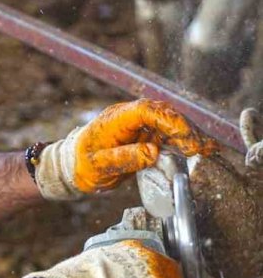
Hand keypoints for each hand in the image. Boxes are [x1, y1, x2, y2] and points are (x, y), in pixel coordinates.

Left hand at [34, 100, 216, 199]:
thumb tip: (152, 152)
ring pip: (169, 122)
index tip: (185, 138)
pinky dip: (183, 141)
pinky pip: (166, 134)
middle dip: (185, 129)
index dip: (169, 122)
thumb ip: (125, 158)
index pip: (147, 111)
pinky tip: (199, 150)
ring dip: (188, 135)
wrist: (71, 166)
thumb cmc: (81, 166)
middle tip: (201, 149)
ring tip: (206, 150)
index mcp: (116, 119)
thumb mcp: (99, 166)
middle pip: (163, 113)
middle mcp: (129, 116)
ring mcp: (137, 124)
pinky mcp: (143, 134)